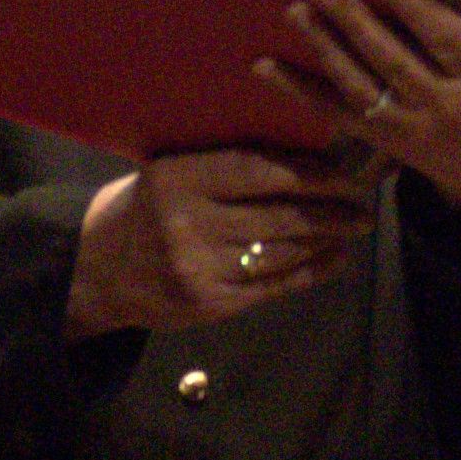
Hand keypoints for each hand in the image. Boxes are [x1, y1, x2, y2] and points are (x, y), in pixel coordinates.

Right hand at [72, 145, 380, 336]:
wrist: (96, 270)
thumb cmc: (147, 209)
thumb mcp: (172, 173)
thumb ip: (225, 166)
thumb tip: (308, 156)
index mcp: (176, 178)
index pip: (257, 170)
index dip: (309, 171)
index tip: (344, 170)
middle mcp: (186, 223)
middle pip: (278, 214)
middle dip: (331, 209)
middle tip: (364, 203)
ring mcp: (197, 268)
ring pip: (281, 251)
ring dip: (327, 238)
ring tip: (353, 226)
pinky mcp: (209, 304)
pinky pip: (273, 286)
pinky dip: (312, 271)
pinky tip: (335, 258)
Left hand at [259, 0, 460, 211]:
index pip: (446, 38)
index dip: (415, 11)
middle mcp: (447, 99)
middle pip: (395, 60)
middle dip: (356, 26)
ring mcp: (411, 122)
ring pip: (361, 83)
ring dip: (323, 49)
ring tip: (295, 13)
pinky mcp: (383, 139)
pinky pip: (335, 112)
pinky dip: (298, 90)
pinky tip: (265, 65)